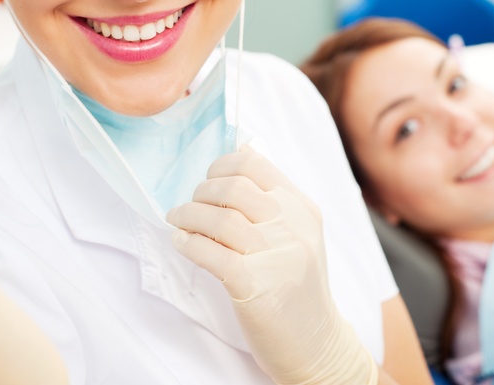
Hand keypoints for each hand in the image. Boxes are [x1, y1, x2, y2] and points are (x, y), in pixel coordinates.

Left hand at [167, 146, 376, 384]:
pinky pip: (210, 253)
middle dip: (201, 191)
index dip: (222, 166)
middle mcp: (293, 228)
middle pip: (234, 187)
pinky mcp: (255, 286)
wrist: (316, 342)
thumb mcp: (298, 234)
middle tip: (189, 205)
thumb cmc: (297, 285)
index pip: (255, 164)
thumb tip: (237, 150)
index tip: (208, 179)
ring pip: (219, 219)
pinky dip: (188, 244)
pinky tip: (182, 242)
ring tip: (177, 222)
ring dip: (188, 216)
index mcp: (301, 208)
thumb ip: (271, 198)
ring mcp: (276, 257)